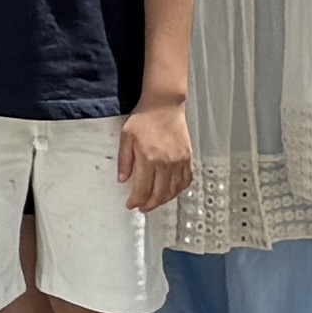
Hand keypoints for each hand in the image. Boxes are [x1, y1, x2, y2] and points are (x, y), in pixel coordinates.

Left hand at [117, 94, 195, 218]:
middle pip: (159, 194)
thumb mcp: (126, 137)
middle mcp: (166, 163)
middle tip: (142, 208)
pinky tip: (171, 192)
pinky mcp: (188, 158)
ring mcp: (180, 161)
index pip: (143, 189)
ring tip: (154, 202)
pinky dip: (178, 190)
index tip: (131, 205)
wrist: (164, 105)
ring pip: (173, 190)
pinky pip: (186, 181)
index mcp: (149, 159)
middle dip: (149, 205)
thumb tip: (122, 180)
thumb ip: (124, 160)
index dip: (136, 200)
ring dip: (163, 200)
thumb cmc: (142, 119)